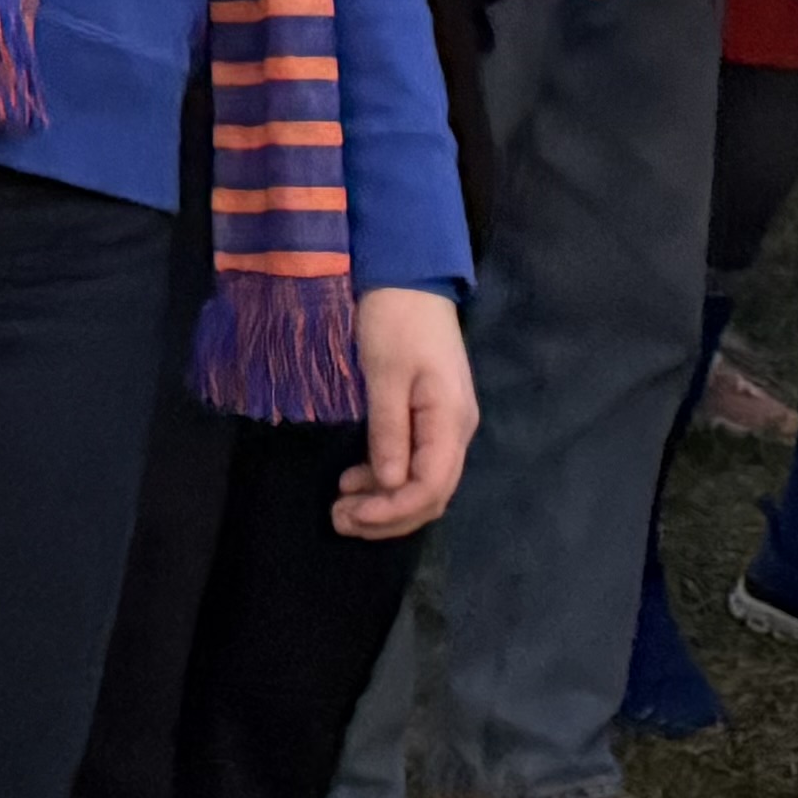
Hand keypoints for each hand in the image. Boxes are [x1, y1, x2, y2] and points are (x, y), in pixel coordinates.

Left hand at [330, 286, 476, 540]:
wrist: (410, 277)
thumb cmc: (395, 319)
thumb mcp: (385, 373)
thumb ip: (388, 430)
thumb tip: (388, 484)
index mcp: (450, 420)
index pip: (430, 487)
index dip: (393, 511)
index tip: (352, 513)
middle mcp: (457, 430)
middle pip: (430, 494)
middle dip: (387, 516)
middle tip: (339, 520)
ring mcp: (447, 425)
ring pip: (423, 484)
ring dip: (385, 503)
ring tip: (342, 507)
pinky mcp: (431, 417)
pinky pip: (416, 463)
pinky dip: (386, 479)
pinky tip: (356, 479)